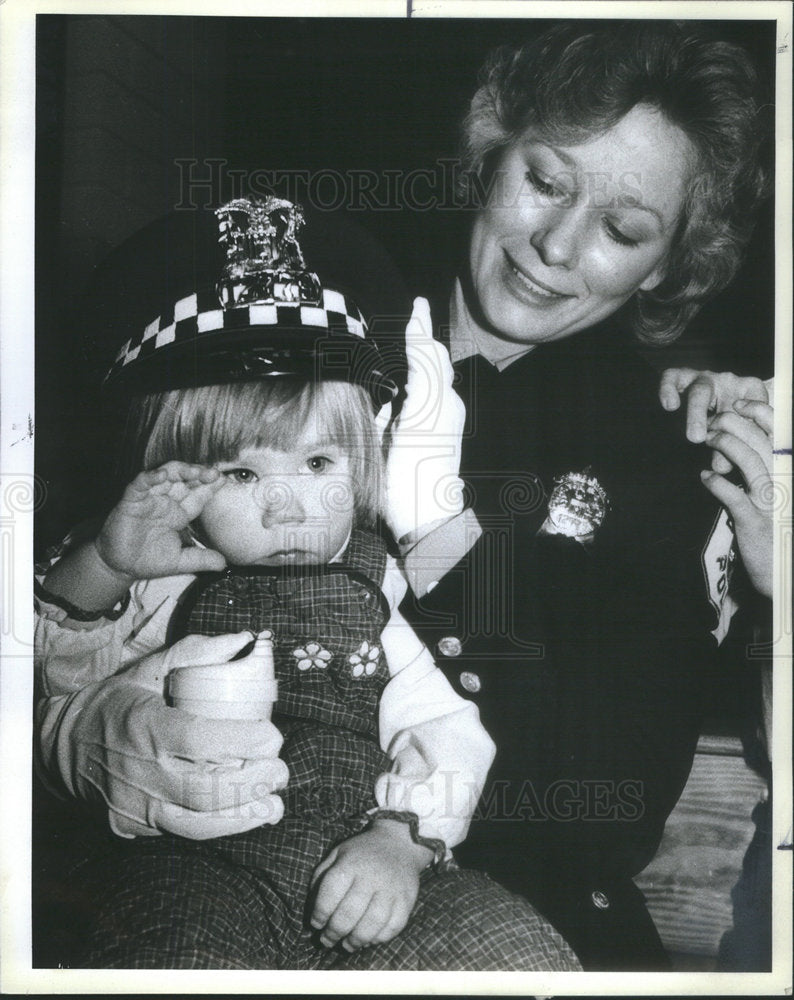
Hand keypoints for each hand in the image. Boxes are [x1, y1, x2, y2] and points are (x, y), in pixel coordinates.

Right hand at [56, 631, 288, 838]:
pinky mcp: (133, 828)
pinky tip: (246, 816)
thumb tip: (244, 639)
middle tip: (282, 771)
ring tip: (274, 805)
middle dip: (252, 783)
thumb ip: (196, 651)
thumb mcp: (150, 667)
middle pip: (204, 790)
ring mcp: (134, 806)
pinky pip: (181, 832)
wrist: (63, 745)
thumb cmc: (117, 701)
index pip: (198, 741)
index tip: (273, 736)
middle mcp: (139, 772)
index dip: (241, 742)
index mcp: (144, 727)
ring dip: (242, 818)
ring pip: (195, 825)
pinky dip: (218, 827)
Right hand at [95, 462, 227, 579]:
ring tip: (196, 471)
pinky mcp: (131, 501)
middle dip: (199, 474)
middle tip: (214, 474)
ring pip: (165, 475)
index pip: (198, 495)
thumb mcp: (180, 561)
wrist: (119, 567)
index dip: (211, 486)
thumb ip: (201, 559)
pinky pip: (140, 484)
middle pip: (185, 480)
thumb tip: (224, 564)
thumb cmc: (147, 560)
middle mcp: (166, 502)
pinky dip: (150, 477)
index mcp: (179, 513)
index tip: (225, 480)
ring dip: (181, 470)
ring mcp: (149, 499)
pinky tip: (161, 475)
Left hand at [309, 818, 431, 950]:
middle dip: (334, 933)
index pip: (330, 894)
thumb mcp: (337, 854)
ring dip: (355, 941)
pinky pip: (393, 927)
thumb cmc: (361, 852)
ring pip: (372, 925)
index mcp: (351, 863)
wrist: (399, 843)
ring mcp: (391, 889)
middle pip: (349, 914)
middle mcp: (372, 876)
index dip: (319, 914)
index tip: (315, 924)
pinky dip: (379, 939)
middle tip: (327, 941)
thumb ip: (321, 877)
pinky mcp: (407, 900)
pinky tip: (368, 940)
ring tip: (346, 945)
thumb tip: (310, 909)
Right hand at [377, 298, 465, 542]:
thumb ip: (420, 376)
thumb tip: (421, 342)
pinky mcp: (439, 438)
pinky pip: (431, 399)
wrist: (425, 515)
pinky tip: (409, 384)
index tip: (417, 304)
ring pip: (434, 380)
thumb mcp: (416, 416)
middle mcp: (444, 407)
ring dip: (423, 359)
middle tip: (415, 315)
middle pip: (435, 364)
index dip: (419, 329)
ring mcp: (443, 424)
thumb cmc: (414, 473)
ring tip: (413, 340)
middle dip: (424, 340)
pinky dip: (422, 382)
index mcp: (435, 399)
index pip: (426, 354)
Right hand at [658, 368, 768, 468]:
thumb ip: (728, 451)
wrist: (690, 404)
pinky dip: (669, 390)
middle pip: (727, 402)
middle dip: (724, 426)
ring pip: (700, 392)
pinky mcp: (678, 376)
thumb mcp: (729, 435)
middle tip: (722, 452)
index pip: (757, 403)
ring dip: (697, 415)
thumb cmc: (719, 424)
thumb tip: (720, 468)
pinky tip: (670, 406)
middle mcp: (729, 381)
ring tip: (694, 438)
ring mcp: (703, 378)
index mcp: (749, 392)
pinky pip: (671, 378)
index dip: (752, 423)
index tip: (749, 442)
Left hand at [701, 400, 772, 597]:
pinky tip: (705, 478)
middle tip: (712, 422)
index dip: (760, 411)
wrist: (784, 567)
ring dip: (724, 445)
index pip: (781, 431)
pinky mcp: (754, 521)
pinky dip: (717, 484)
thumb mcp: (777, 489)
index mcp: (790, 468)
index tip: (739, 404)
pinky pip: (734, 496)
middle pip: (761, 441)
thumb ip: (765, 464)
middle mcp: (786, 480)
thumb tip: (742, 436)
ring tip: (707, 440)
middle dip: (733, 423)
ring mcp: (772, 501)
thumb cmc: (778, 523)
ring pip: (749, 462)